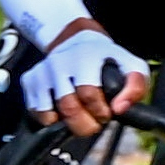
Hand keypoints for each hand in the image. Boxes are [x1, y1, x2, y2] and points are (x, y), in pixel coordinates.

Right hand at [25, 24, 139, 131]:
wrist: (75, 41)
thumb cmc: (106, 60)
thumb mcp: (130, 66)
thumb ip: (135, 86)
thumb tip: (120, 109)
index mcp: (85, 58)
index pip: (88, 94)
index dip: (100, 111)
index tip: (107, 113)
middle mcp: (59, 64)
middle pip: (68, 107)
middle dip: (85, 124)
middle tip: (94, 123)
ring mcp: (41, 72)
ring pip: (49, 113)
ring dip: (68, 124)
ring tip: (80, 117)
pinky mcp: (29, 80)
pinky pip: (36, 112)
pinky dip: (50, 119)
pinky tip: (63, 111)